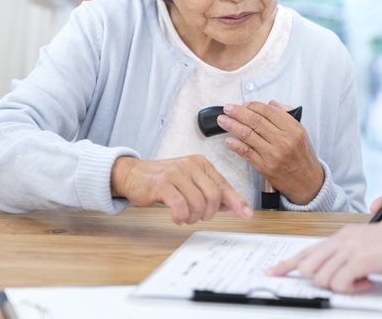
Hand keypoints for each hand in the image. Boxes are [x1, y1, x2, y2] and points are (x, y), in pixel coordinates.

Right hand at [110, 155, 251, 224]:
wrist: (134, 174)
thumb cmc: (165, 180)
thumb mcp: (191, 182)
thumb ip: (210, 192)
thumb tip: (231, 206)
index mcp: (202, 164)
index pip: (224, 185)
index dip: (236, 201)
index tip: (246, 214)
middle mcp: (192, 165)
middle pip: (214, 196)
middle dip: (209, 213)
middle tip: (199, 217)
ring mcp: (177, 172)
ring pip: (198, 203)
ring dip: (193, 217)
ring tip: (186, 217)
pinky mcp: (162, 183)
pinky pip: (180, 206)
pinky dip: (181, 217)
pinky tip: (177, 218)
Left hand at [218, 100, 323, 204]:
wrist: (307, 182)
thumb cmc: (302, 156)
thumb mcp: (301, 132)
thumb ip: (286, 115)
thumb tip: (270, 103)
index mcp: (293, 129)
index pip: (269, 112)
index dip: (253, 106)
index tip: (244, 104)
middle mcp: (284, 140)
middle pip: (256, 121)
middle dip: (238, 113)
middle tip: (228, 108)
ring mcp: (273, 154)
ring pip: (248, 135)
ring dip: (232, 126)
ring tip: (223, 120)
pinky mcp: (265, 167)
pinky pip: (247, 153)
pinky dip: (236, 145)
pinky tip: (228, 140)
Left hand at [266, 221, 381, 292]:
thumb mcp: (369, 246)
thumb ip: (350, 256)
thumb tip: (336, 274)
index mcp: (343, 234)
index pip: (308, 250)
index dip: (288, 264)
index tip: (273, 272)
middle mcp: (343, 238)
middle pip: (309, 265)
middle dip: (318, 280)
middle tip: (341, 283)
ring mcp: (350, 248)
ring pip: (322, 276)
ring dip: (339, 286)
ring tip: (360, 281)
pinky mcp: (360, 260)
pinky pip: (340, 283)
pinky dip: (352, 289)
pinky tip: (368, 281)